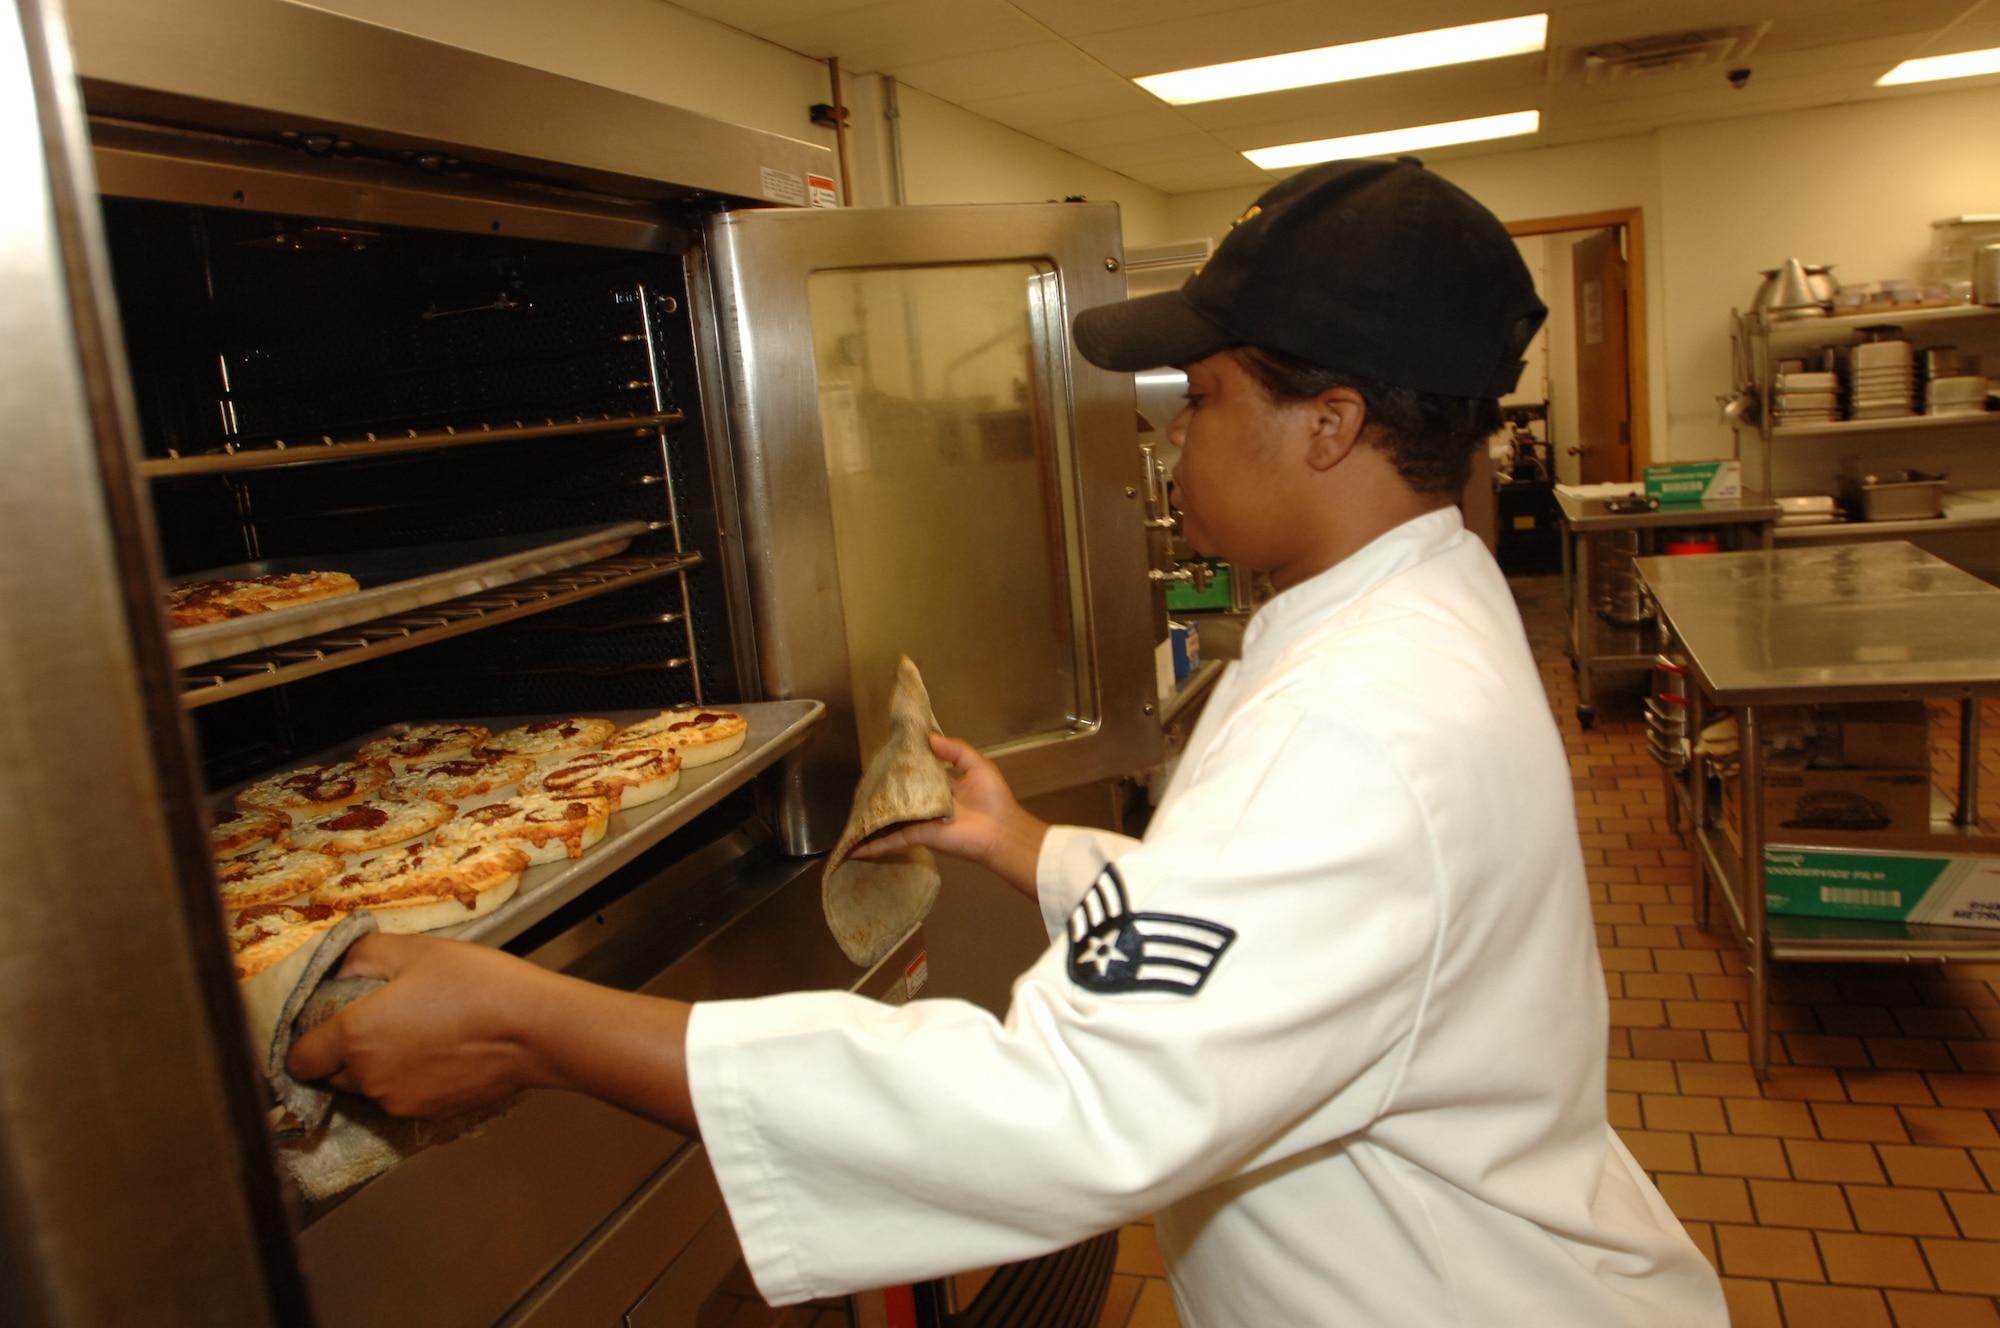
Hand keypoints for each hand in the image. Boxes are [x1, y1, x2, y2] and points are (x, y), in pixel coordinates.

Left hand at [287, 933, 699, 1130]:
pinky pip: (399, 1099)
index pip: (297, 1058)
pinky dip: (408, 1081)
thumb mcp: (415, 950)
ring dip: (376, 1069)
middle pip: (330, 1076)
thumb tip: (333, 965)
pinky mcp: (426, 1115)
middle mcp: (366, 1078)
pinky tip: (438, 1054)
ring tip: (416, 1036)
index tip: (325, 1023)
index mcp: (353, 1035)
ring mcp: (396, 1101)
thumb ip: (361, 955)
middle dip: (342, 1054)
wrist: (532, 1027)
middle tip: (378, 1022)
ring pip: (366, 1089)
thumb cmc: (474, 982)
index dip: (306, 1040)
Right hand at [849, 734, 1047, 896]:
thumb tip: (930, 737)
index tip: (886, 755)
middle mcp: (928, 803)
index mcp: (943, 786)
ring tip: (850, 815)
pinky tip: (853, 848)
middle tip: (861, 782)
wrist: (1002, 832)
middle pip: (900, 795)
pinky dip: (874, 846)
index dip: (903, 765)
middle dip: (882, 790)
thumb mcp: (978, 766)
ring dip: (872, 820)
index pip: (918, 774)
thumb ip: (956, 750)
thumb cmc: (994, 800)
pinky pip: (893, 840)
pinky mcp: (919, 836)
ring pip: (891, 819)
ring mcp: (921, 821)